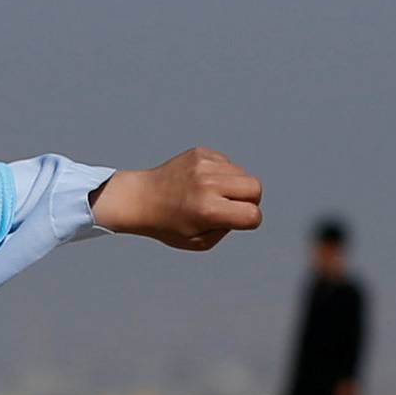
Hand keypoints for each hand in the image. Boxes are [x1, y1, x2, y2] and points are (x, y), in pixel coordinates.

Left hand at [90, 148, 261, 250]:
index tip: (235, 222)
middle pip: (256, 187)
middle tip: (231, 206)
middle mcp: (207, 185)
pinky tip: (202, 182)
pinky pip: (227, 163)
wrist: (140, 199)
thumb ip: (227, 228)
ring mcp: (204, 165)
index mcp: (208, 211)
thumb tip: (246, 207)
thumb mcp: (198, 242)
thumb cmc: (169, 225)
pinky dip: (221, 174)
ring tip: (212, 194)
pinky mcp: (201, 152)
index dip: (249, 221)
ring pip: (243, 173)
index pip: (252, 214)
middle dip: (250, 200)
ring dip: (235, 185)